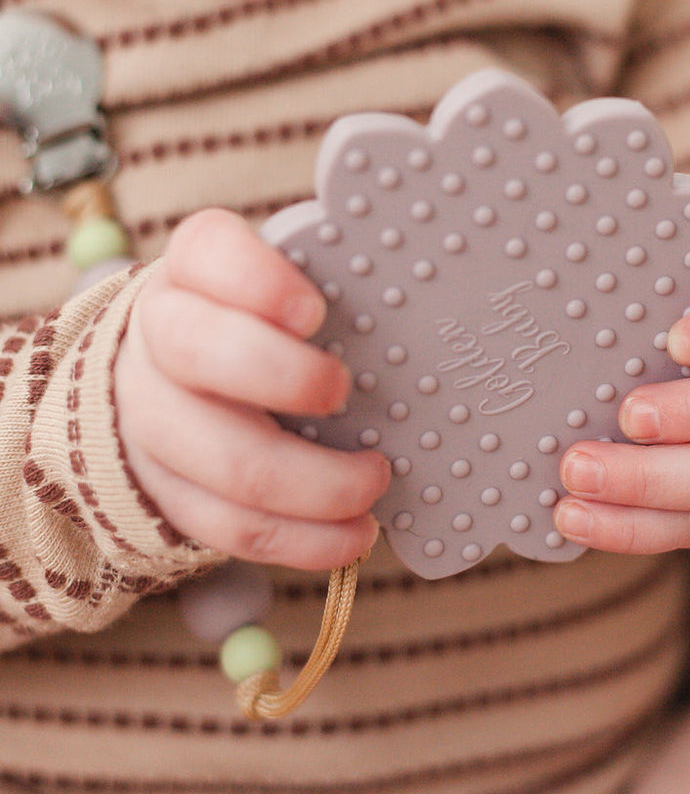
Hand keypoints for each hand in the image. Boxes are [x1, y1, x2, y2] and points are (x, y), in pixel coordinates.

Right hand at [114, 208, 388, 569]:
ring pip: (225, 461)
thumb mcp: (285, 282)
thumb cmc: (260, 323)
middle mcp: (159, 340)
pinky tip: (356, 533)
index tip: (314, 310)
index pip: (206, 253)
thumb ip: (340, 276)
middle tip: (344, 391)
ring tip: (375, 478)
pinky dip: (305, 541)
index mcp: (193, 270)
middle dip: (285, 378)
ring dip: (314, 482)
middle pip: (199, 354)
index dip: (257, 281)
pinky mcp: (172, 495)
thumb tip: (431, 282)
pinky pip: (233, 529)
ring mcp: (155, 423)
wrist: (177, 380)